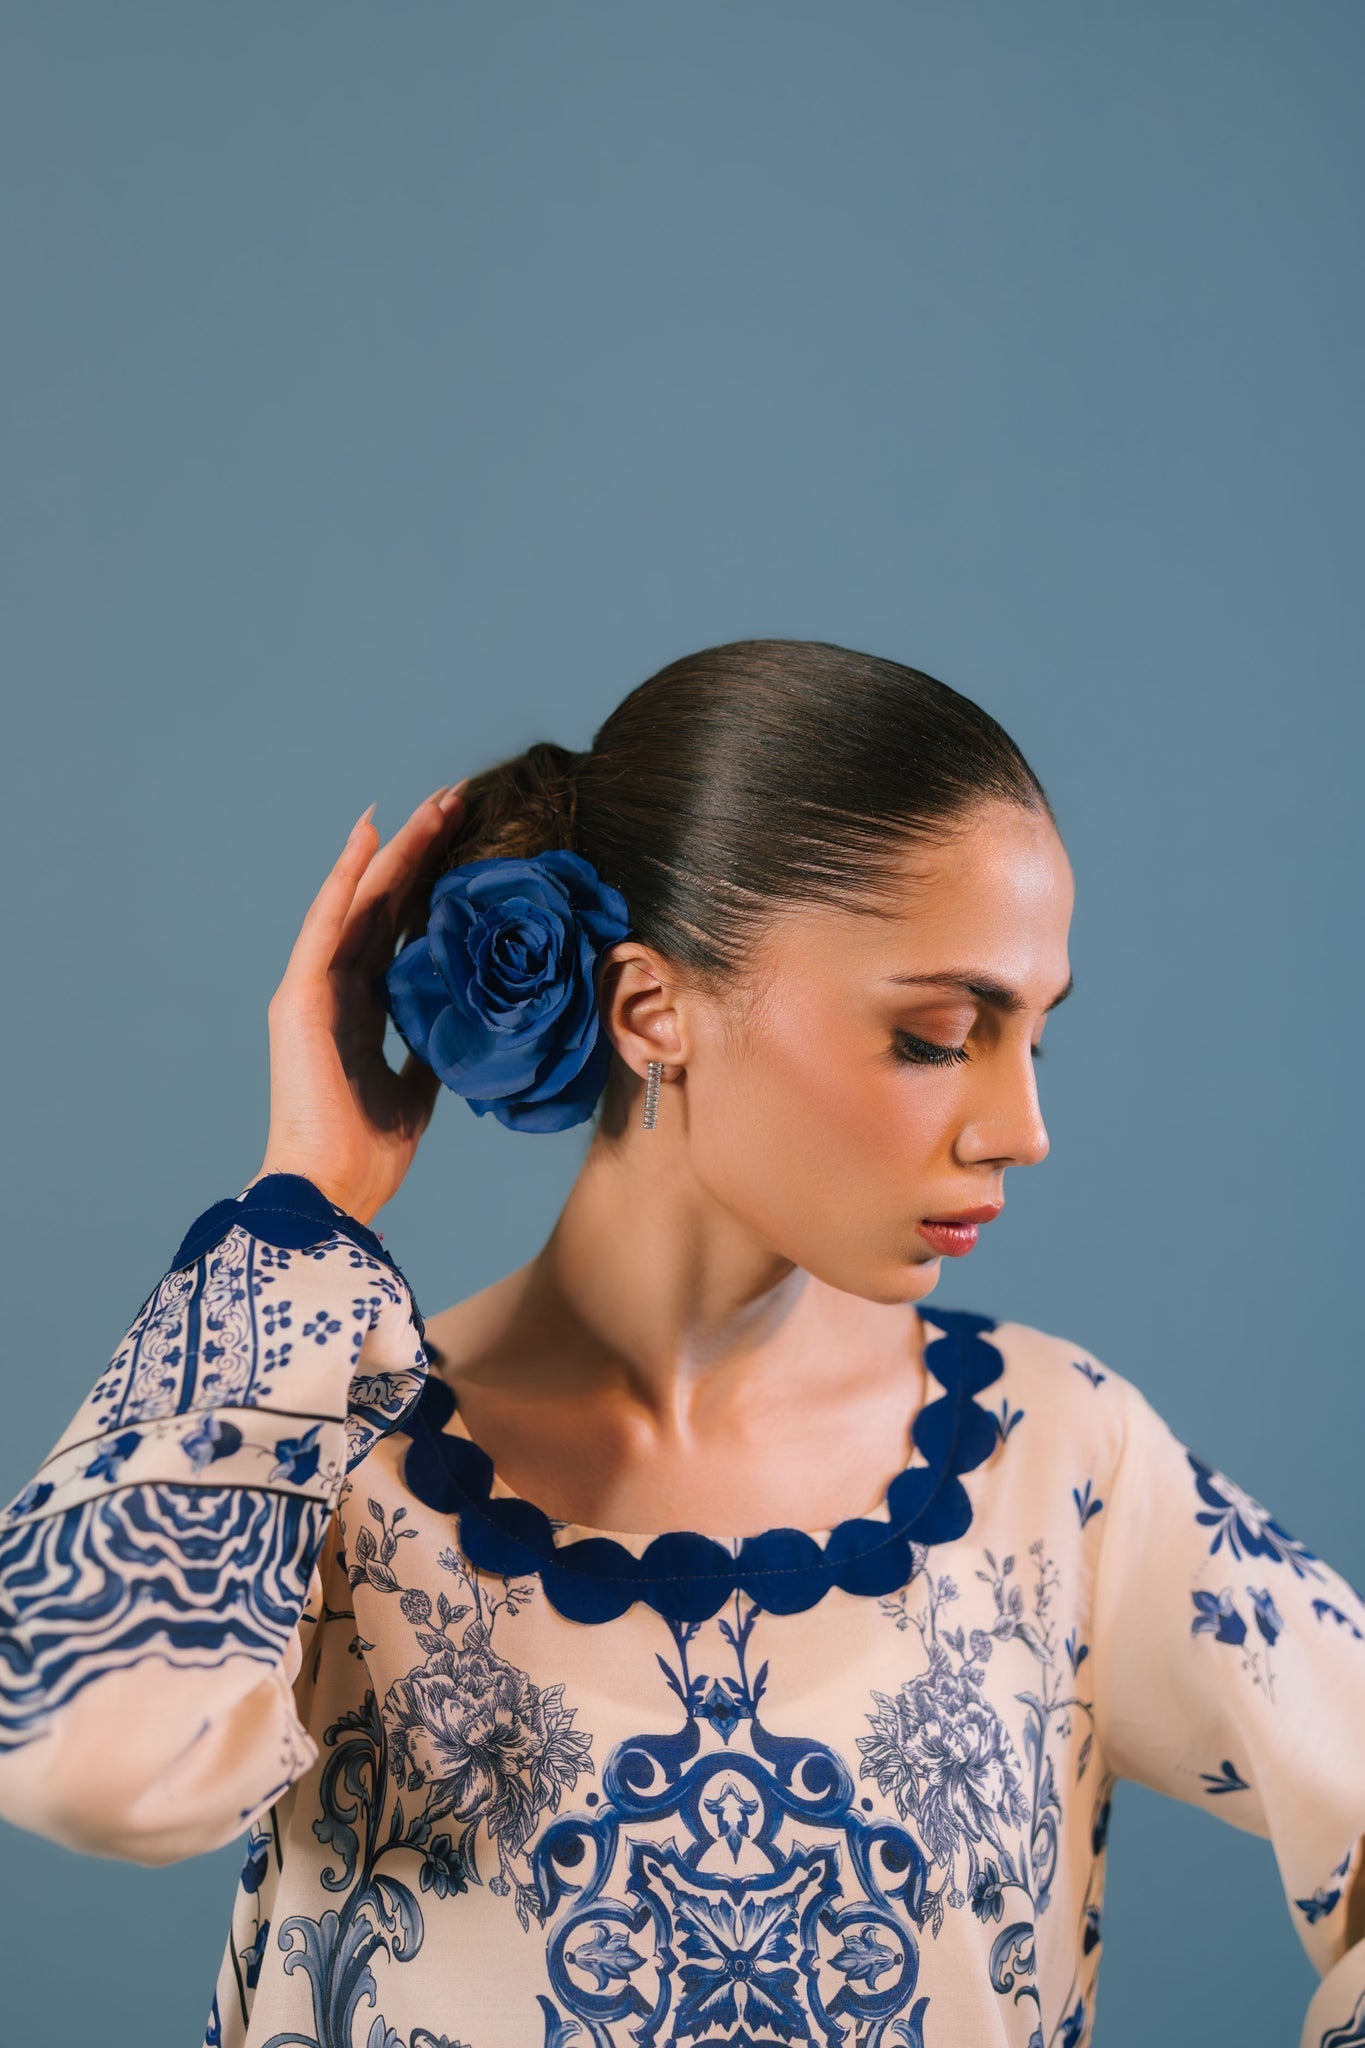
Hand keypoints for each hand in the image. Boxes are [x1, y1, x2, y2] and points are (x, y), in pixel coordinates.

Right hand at [246, 783, 468, 1223]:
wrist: (334, 1193)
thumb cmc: (371, 1153)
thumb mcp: (419, 1090)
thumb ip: (429, 1047)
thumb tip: (463, 1022)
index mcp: (361, 1010)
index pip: (400, 931)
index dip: (431, 886)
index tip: (467, 843)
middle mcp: (334, 990)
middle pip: (383, 904)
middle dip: (421, 851)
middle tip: (457, 800)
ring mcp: (313, 990)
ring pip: (360, 901)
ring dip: (396, 851)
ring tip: (431, 805)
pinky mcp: (299, 997)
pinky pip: (328, 925)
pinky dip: (346, 879)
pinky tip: (369, 837)